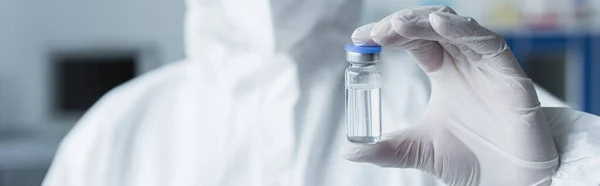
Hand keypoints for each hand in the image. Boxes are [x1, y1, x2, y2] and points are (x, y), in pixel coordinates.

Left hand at [344, 6, 558, 185]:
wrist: (511, 183)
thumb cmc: (474, 161)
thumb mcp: (419, 150)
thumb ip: (387, 149)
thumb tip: (349, 152)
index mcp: (444, 71)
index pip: (413, 41)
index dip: (389, 34)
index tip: (359, 37)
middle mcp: (465, 62)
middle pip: (432, 27)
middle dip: (401, 24)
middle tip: (375, 33)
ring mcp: (487, 66)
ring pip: (455, 28)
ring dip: (424, 22)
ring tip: (396, 25)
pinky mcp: (510, 75)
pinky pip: (488, 43)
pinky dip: (463, 30)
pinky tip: (438, 24)